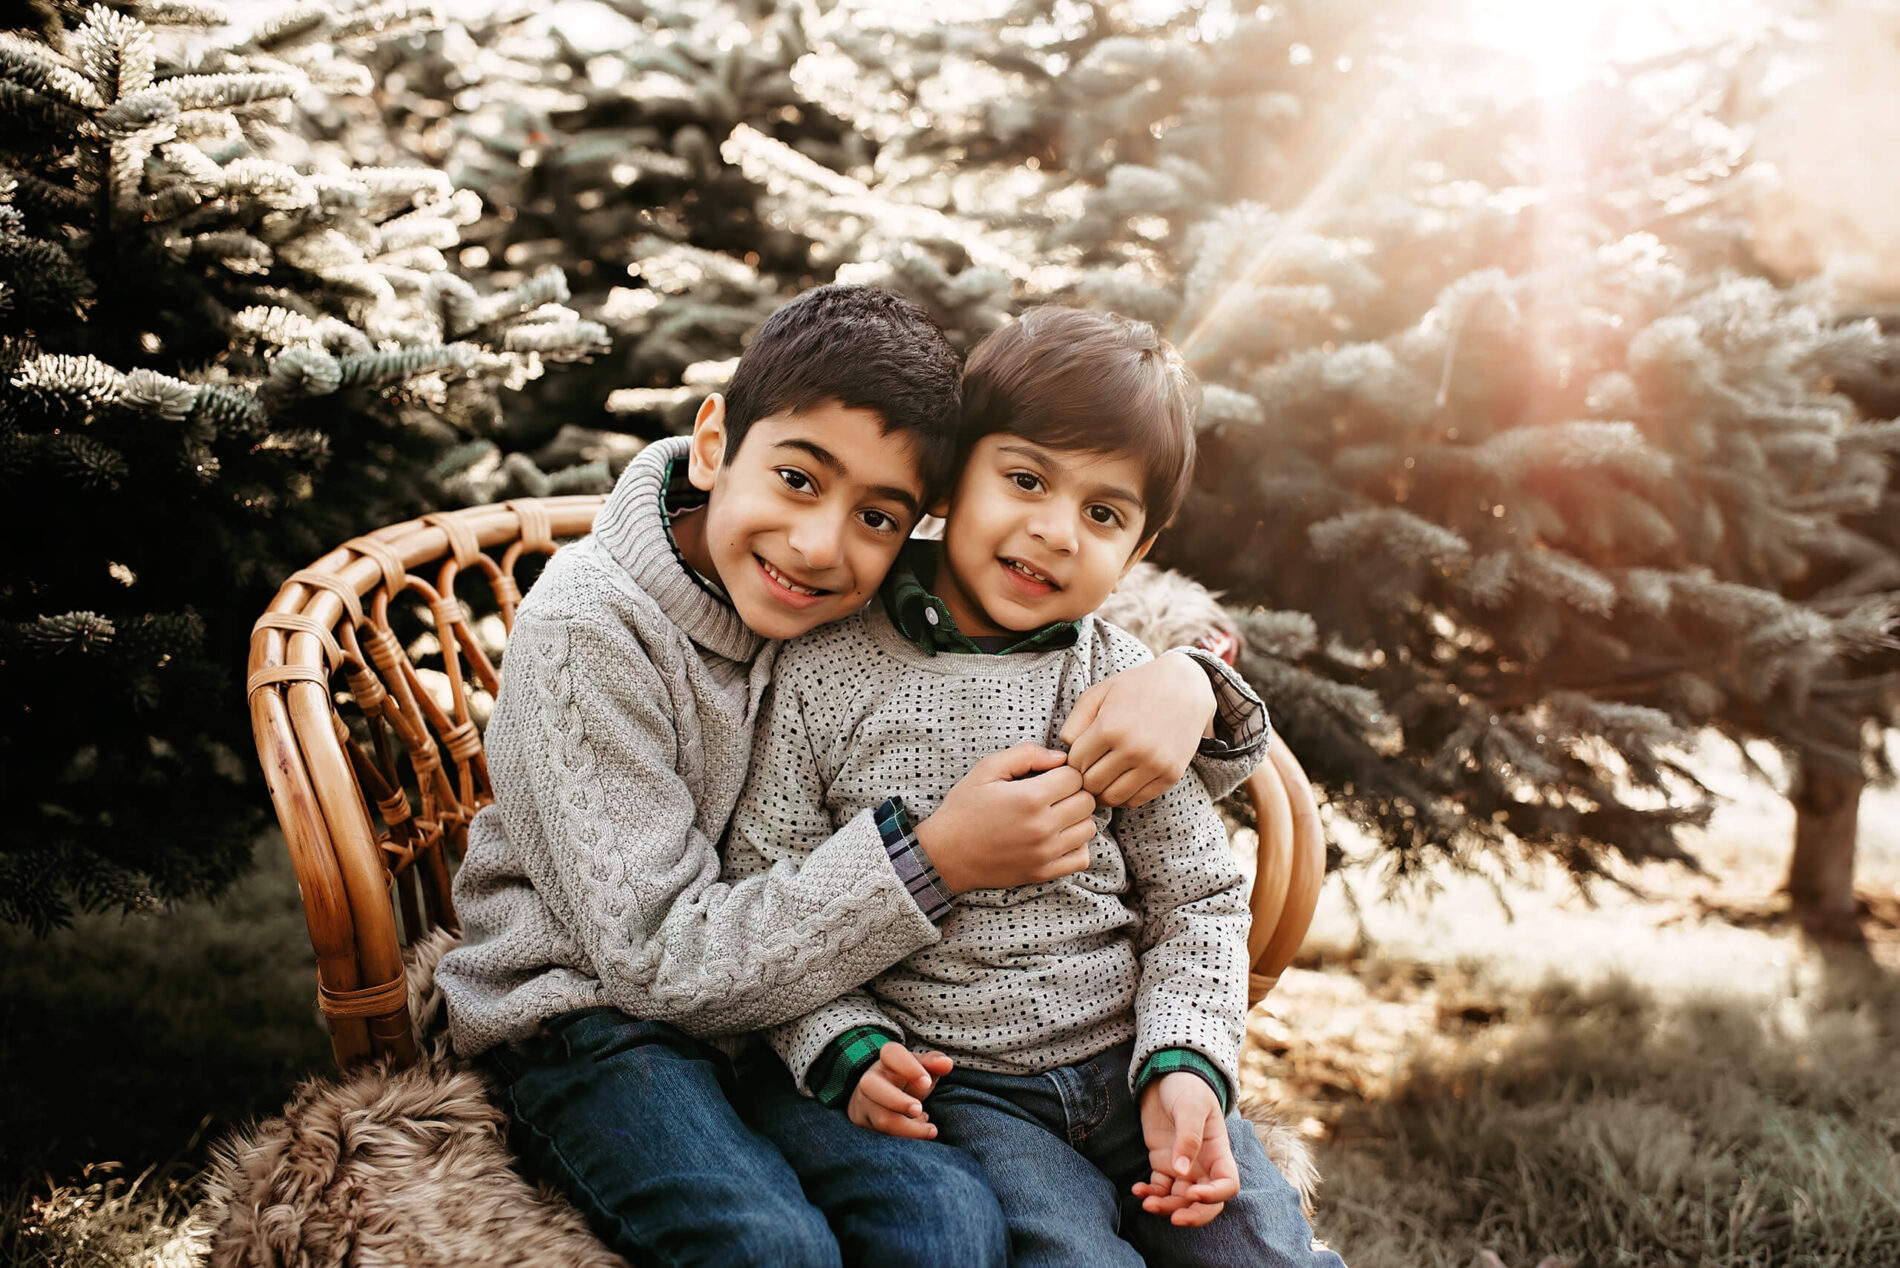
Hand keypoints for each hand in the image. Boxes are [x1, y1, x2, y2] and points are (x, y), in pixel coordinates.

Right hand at [846, 1042, 953, 1139]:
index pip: (891, 1054)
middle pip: (872, 1086)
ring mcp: (864, 1103)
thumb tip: (947, 1063)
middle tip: (920, 1109)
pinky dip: (905, 1138)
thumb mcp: (921, 1067)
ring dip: (908, 1128)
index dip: (909, 1068)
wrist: (883, 1096)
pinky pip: (882, 1136)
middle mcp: (870, 1079)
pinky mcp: (865, 1124)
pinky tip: (920, 1133)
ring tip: (931, 1130)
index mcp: (886, 1059)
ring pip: (880, 1118)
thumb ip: (933, 1063)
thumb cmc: (907, 1079)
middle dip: (898, 1101)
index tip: (926, 1082)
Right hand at [915, 743, 1096, 891]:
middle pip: (1087, 801)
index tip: (1050, 776)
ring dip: (1077, 818)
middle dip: (1074, 792)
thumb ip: (1026, 754)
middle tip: (1054, 794)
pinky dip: (1077, 845)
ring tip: (1056, 815)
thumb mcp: (987, 769)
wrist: (946, 854)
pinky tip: (1059, 837)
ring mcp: (1045, 853)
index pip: (1075, 776)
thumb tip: (1060, 757)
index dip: (1064, 772)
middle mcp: (1042, 827)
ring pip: (1088, 828)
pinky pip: (1082, 857)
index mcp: (1029, 798)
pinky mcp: (1043, 873)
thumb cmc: (964, 808)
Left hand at [1059, 650, 1213, 807]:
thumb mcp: (1099, 693)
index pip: (1076, 763)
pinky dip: (1124, 796)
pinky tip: (1121, 781)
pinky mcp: (1170, 775)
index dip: (1073, 761)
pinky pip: (1136, 800)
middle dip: (1085, 778)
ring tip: (1102, 778)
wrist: (1185, 687)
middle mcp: (1133, 749)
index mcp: (1110, 728)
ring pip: (1113, 797)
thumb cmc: (1136, 688)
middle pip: (1092, 784)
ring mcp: (1154, 764)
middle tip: (1089, 769)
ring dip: (1102, 791)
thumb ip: (1074, 722)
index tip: (1079, 754)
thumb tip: (1066, 753)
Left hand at [1132, 1072, 1238, 1226]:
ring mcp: (1183, 1166)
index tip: (1191, 1193)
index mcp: (1218, 1152)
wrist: (1166, 1074)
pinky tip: (1138, 1190)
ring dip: (1166, 1207)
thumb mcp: (1190, 1107)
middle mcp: (1204, 1164)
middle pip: (1206, 1202)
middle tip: (1173, 1219)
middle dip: (1192, 1215)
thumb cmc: (1186, 1087)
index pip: (1227, 1185)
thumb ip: (1188, 1138)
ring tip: (1147, 1202)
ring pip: (1180, 1200)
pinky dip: (1150, 1194)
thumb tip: (1181, 1172)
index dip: (1213, 1195)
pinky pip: (1160, 1189)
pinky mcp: (1163, 1164)